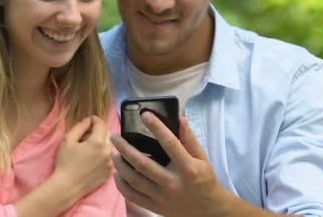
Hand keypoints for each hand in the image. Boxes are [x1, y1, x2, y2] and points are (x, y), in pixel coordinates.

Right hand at [54, 116, 114, 196]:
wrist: (67, 186)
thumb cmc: (65, 162)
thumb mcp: (68, 140)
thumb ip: (80, 126)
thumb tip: (89, 120)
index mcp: (98, 142)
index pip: (101, 124)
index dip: (94, 120)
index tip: (88, 121)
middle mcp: (108, 152)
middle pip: (108, 133)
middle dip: (99, 131)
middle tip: (87, 135)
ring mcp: (111, 163)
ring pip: (111, 145)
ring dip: (103, 142)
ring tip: (90, 148)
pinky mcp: (110, 172)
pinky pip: (111, 157)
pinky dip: (105, 154)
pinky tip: (94, 158)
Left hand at [111, 113, 230, 216]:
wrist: (209, 211)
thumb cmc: (204, 180)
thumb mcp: (202, 159)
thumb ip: (190, 139)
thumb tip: (180, 118)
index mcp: (188, 168)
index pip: (170, 143)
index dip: (156, 127)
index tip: (144, 114)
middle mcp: (173, 183)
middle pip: (143, 163)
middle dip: (125, 148)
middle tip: (114, 137)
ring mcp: (163, 197)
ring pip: (134, 180)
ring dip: (120, 165)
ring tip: (113, 153)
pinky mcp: (156, 207)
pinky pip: (133, 196)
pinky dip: (122, 185)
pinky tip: (117, 174)